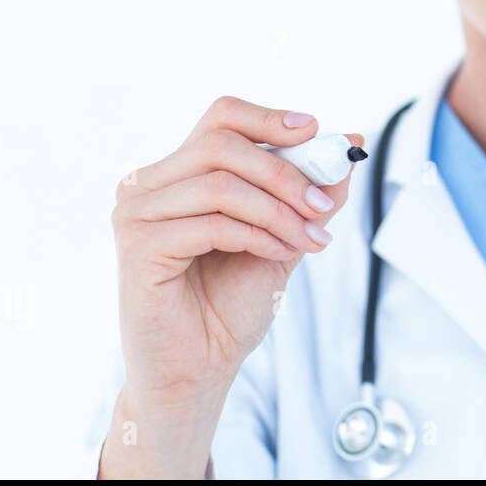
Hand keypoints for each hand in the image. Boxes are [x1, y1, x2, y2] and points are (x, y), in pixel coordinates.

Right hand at [111, 96, 362, 404]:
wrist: (199, 368)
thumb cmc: (230, 303)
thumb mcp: (283, 235)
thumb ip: (309, 192)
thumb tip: (349, 143)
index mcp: (178, 172)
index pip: (221, 118)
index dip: (270, 117)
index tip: (316, 131)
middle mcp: (147, 185)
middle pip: (223, 144)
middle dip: (285, 172)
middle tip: (324, 206)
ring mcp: (136, 214)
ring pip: (221, 185)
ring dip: (279, 211)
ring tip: (309, 240)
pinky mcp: (137, 248)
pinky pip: (212, 224)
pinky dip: (258, 236)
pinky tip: (280, 254)